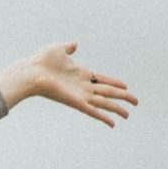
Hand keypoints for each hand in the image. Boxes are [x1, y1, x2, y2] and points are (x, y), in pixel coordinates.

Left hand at [0, 41, 137, 127]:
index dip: (115, 82)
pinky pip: (93, 111)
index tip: (126, 86)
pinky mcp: (76, 102)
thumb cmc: (41, 60)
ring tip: (129, 114)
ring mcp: (80, 95)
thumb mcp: (58, 49)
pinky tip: (113, 124)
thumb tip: (74, 44)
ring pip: (104, 102)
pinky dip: (103, 117)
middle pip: (108, 92)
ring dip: (117, 108)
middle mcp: (82, 86)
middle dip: (123, 96)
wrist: (31, 71)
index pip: (102, 79)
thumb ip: (68, 48)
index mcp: (81, 73)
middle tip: (136, 101)